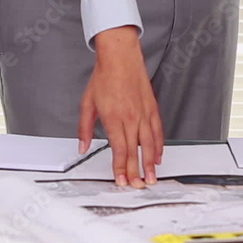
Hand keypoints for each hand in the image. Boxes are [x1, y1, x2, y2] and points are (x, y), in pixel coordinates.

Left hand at [79, 26, 162, 188]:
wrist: (120, 57)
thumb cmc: (104, 77)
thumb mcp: (87, 103)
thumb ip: (85, 128)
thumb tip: (83, 146)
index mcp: (113, 118)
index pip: (118, 149)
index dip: (120, 167)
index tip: (122, 180)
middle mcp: (130, 117)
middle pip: (134, 150)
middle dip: (136, 171)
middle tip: (138, 185)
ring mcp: (143, 113)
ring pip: (149, 143)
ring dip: (151, 163)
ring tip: (152, 176)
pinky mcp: (152, 108)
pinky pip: (157, 131)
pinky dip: (159, 145)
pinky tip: (158, 155)